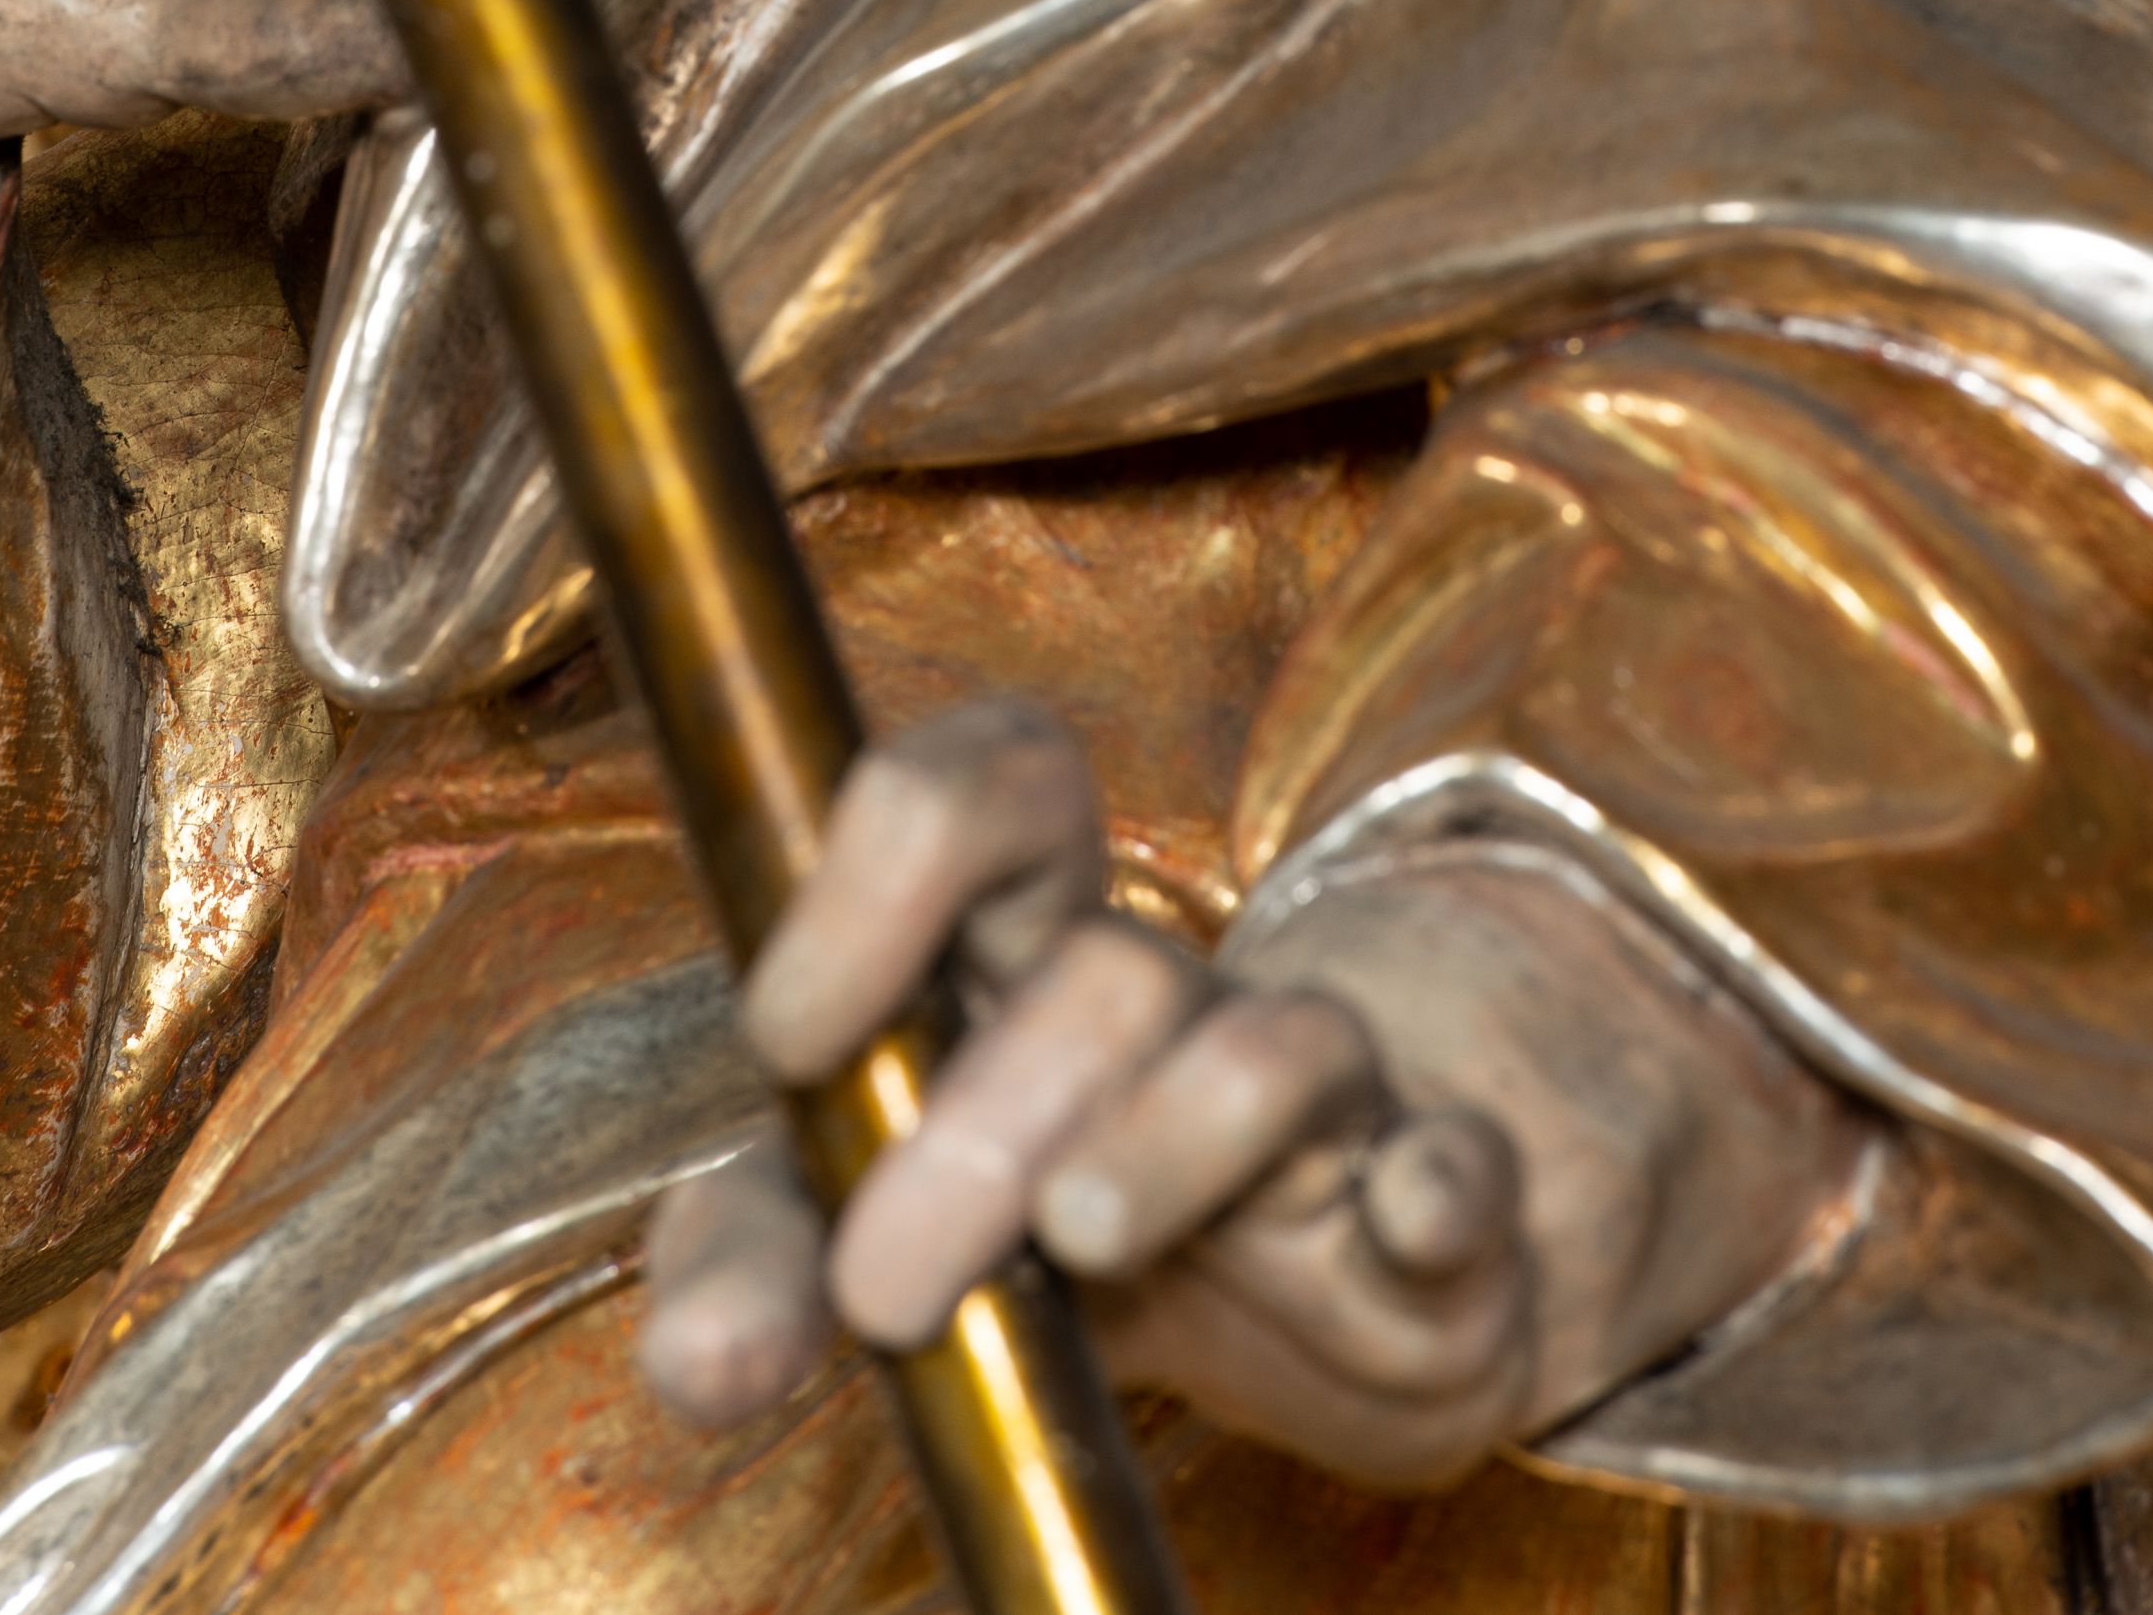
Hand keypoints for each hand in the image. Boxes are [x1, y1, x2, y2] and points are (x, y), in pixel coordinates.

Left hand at [641, 698, 1863, 1492]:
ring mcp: (1314, 1090)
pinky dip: (1440, 1183)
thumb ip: (765, 1257)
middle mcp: (1167, 995)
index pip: (984, 787)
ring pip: (1270, 1045)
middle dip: (986, 1105)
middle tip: (881, 1285)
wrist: (1299, 1301)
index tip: (785, 1034)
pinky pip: (1458, 1161)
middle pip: (1106, 957)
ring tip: (1079, 1232)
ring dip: (1170, 1137)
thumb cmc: (1044, 1219)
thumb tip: (695, 1367)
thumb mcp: (869, 1221)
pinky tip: (1406, 1216)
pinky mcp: (1430, 1208)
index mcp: (1018, 946)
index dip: (885, 862)